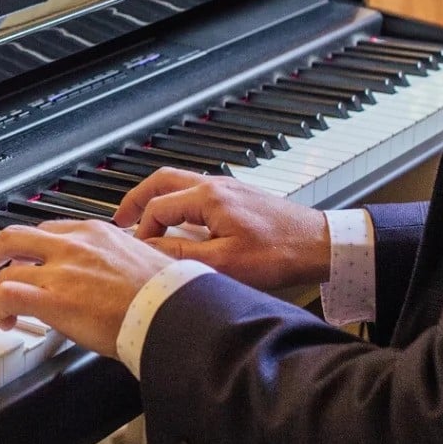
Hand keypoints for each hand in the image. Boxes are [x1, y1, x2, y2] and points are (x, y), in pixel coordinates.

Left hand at [0, 219, 177, 359]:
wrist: (172, 312)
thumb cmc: (166, 295)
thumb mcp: (140, 261)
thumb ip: (116, 262)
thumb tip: (110, 279)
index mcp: (96, 233)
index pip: (49, 232)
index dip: (31, 249)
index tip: (26, 261)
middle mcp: (73, 245)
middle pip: (14, 237)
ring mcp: (61, 270)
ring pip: (5, 268)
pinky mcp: (54, 299)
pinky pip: (7, 295)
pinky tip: (2, 322)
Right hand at [113, 168, 330, 292]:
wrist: (322, 244)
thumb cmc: (280, 253)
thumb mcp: (224, 263)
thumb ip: (181, 255)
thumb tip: (148, 253)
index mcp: (208, 197)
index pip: (158, 207)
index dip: (141, 230)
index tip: (137, 251)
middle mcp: (216, 185)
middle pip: (163, 180)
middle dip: (137, 198)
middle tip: (121, 218)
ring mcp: (229, 189)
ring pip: (181, 183)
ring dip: (158, 198)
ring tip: (145, 220)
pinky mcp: (239, 197)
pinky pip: (198, 192)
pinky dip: (179, 203)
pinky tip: (180, 225)